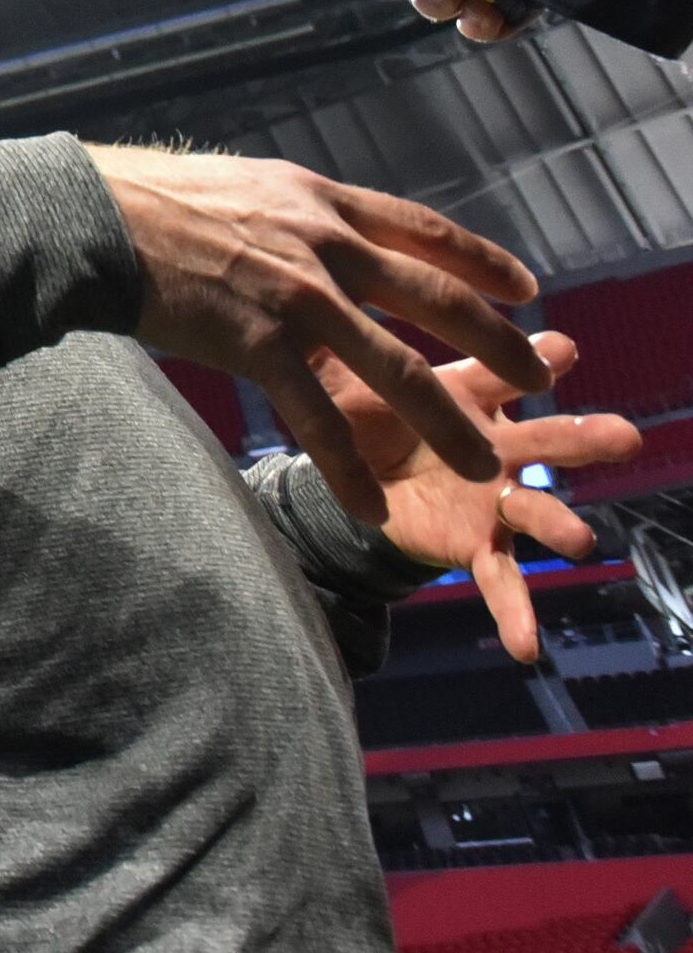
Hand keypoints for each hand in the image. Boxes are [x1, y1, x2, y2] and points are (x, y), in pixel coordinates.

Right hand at [90, 144, 547, 520]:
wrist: (91, 220)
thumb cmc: (153, 201)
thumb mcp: (247, 186)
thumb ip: (297, 217)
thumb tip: (323, 236)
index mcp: (322, 202)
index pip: (426, 231)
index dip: (482, 262)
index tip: (526, 289)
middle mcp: (324, 246)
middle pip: (437, 300)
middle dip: (500, 344)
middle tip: (541, 377)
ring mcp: (297, 297)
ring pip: (397, 370)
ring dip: (448, 422)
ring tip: (486, 461)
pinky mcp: (258, 345)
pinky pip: (317, 419)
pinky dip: (348, 469)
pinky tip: (371, 507)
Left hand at [309, 328, 639, 662]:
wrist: (360, 474)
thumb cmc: (371, 414)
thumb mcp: (360, 382)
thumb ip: (356, 354)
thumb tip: (326, 305)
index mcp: (473, 398)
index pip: (505, 373)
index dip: (538, 359)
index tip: (562, 350)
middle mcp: (501, 447)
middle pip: (550, 438)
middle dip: (586, 437)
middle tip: (626, 436)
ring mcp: (497, 499)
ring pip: (541, 510)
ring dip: (562, 524)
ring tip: (581, 542)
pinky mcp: (480, 543)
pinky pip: (502, 581)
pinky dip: (516, 614)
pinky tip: (528, 647)